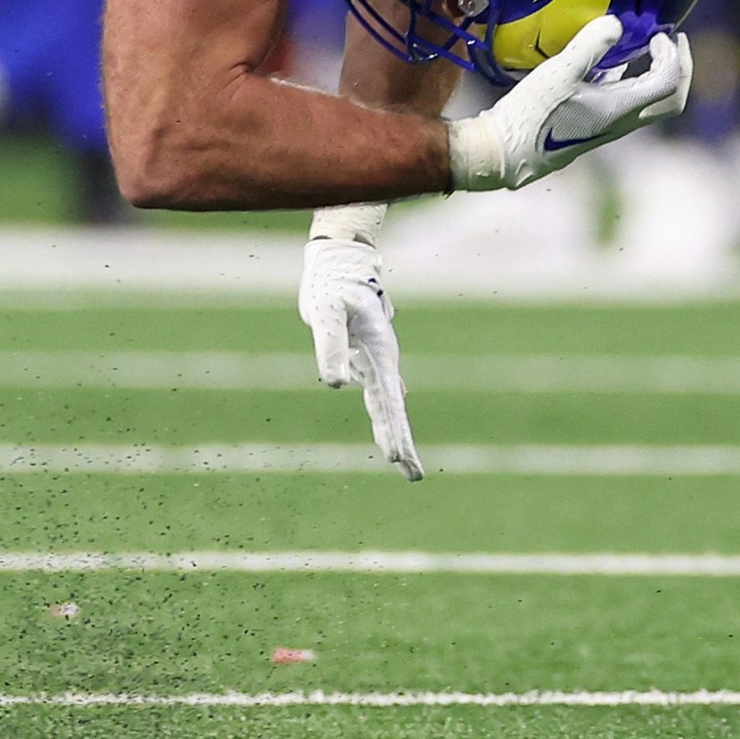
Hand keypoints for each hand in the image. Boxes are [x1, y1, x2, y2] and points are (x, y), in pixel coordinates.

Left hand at [300, 203, 420, 480]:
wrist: (338, 263)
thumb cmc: (331, 286)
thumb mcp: (327, 314)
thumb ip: (330, 347)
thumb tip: (335, 384)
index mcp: (378, 355)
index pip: (388, 402)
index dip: (393, 431)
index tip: (399, 460)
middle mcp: (381, 360)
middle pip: (392, 408)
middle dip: (401, 441)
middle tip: (412, 475)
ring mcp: (374, 358)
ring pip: (386, 401)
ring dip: (393, 429)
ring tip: (401, 459)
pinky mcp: (363, 353)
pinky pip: (377, 386)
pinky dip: (384, 406)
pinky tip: (391, 411)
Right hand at [448, 17, 691, 191]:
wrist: (506, 152)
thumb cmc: (533, 114)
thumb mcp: (560, 72)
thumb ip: (591, 44)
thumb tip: (616, 22)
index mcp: (622, 109)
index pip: (668, 81)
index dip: (671, 54)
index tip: (658, 34)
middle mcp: (622, 122)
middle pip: (673, 100)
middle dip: (681, 69)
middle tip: (673, 42)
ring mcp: (608, 126)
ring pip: (651, 102)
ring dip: (657, 74)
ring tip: (646, 49)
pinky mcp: (592, 126)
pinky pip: (626, 103)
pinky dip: (630, 81)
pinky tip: (608, 66)